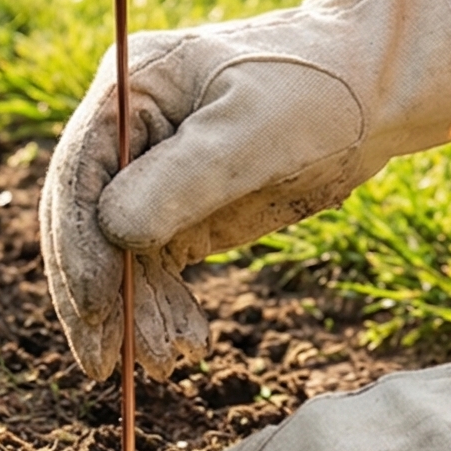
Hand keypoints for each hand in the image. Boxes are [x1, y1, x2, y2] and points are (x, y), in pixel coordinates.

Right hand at [39, 0, 450, 378]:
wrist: (372, 94)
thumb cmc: (315, 89)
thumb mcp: (252, 129)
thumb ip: (183, 177)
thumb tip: (111, 230)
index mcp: (130, 85)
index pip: (79, 172)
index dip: (78, 247)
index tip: (94, 315)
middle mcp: (127, 127)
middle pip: (85, 219)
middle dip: (100, 292)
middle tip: (109, 364)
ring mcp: (151, 171)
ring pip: (118, 254)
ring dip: (136, 312)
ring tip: (171, 361)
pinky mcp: (181, 209)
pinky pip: (153, 266)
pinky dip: (162, 307)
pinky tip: (188, 343)